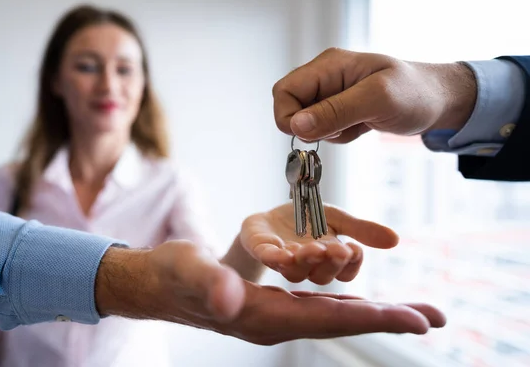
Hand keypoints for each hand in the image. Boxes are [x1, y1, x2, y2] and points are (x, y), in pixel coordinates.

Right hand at [96, 242, 445, 344]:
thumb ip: (209, 283)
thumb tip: (230, 297)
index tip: (417, 321)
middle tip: (434, 317)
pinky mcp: (271, 308)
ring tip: (410, 312)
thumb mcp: (188, 270)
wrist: (157, 285)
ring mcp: (274, 318)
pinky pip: (319, 309)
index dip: (373, 318)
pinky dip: (347, 306)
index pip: (328, 318)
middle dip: (388, 319)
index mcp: (262, 316)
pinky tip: (360, 303)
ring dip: (374, 313)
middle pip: (341, 322)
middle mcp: (275, 323)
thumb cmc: (172, 274)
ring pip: (333, 316)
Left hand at [239, 203, 397, 284]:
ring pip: (296, 272)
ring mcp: (284, 262)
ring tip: (313, 249)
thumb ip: (361, 228)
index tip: (355, 248)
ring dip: (306, 261)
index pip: (345, 272)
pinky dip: (276, 257)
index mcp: (328, 260)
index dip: (351, 264)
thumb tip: (395, 240)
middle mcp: (308, 267)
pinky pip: (269, 259)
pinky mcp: (262, 251)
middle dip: (330, 263)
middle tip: (336, 249)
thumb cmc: (305, 221)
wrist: (270, 217)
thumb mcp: (335, 218)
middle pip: (322, 275)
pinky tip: (283, 253)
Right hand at [273, 47, 476, 142]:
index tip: (309, 133)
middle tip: (340, 129)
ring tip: (357, 125)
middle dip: (309, 126)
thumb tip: (296, 126)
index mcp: (328, 65)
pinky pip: (323, 127)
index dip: (288, 116)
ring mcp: (332, 93)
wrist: (441, 100)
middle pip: (291, 106)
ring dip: (327, 132)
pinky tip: (361, 127)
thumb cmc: (415, 93)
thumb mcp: (376, 101)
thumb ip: (335, 111)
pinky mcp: (341, 108)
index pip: (284, 90)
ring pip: (306, 121)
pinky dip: (338, 135)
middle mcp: (325, 77)